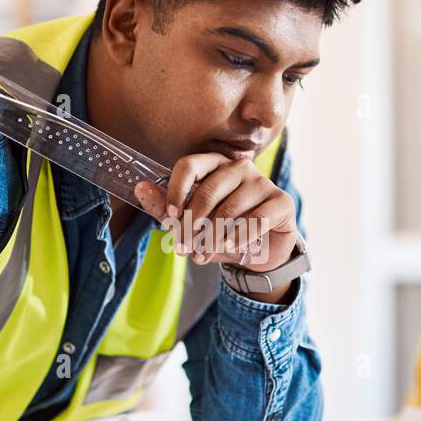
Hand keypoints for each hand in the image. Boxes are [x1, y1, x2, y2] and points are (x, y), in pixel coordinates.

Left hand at [133, 153, 298, 301]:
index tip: (169, 217)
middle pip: (207, 191)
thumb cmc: (223, 232)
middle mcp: (239, 167)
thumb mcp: (191, 224)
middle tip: (183, 247)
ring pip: (229, 209)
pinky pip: (255, 220)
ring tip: (202, 255)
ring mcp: (263, 182)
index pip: (190, 165)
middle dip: (192, 224)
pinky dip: (238, 238)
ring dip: (212, 238)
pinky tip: (231, 248)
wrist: (261, 253)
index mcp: (215, 165)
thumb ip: (166, 208)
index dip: (175, 190)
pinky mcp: (281, 202)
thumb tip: (139, 187)